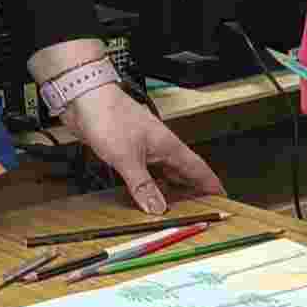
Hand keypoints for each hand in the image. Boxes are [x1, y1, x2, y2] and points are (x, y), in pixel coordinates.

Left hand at [60, 78, 221, 215]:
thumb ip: (143, 185)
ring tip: (172, 205)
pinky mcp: (126, 148)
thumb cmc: (109, 116)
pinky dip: (147, 183)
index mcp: (168, 146)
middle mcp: (159, 147)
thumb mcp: (128, 158)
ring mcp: (143, 147)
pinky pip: (144, 171)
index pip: (198, 168)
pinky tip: (142, 190)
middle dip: (191, 190)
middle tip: (198, 208)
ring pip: (163, 172)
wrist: (85, 98)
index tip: (221, 196)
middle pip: (182, 172)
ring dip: (168, 187)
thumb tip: (157, 208)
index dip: (210, 183)